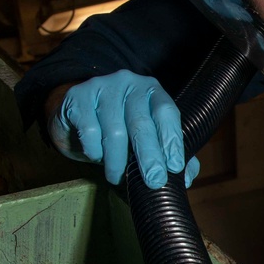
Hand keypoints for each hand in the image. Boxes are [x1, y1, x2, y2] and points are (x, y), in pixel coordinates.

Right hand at [48, 71, 198, 187]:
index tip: (175, 167)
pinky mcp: (78, 96)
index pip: (166, 112)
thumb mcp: (146, 137)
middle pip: (141, 123)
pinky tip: (96, 156)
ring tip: (117, 177)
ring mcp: (102, 86)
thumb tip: (186, 178)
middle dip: (149, 157)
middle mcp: (129, 83)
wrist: (76, 114)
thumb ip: (169, 152)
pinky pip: (89, 131)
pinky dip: (94, 151)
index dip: (171, 140)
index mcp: (152, 91)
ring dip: (117, 161)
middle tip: (154, 181)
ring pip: (114, 131)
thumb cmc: (120, 128)